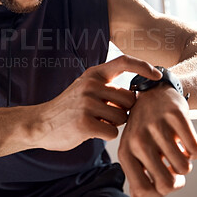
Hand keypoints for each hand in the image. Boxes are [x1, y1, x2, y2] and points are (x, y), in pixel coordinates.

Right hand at [33, 55, 161, 150]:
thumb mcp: (85, 89)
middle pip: (129, 99)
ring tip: (95, 122)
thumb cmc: (68, 108)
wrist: (39, 123)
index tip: (157, 75)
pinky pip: (112, 132)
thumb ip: (107, 88)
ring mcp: (87, 103)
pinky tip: (89, 131)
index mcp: (93, 74)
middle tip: (105, 114)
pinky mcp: (84, 123)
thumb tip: (137, 94)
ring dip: (113, 124)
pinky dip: (104, 135)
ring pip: (122, 117)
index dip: (144, 66)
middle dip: (123, 110)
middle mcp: (91, 85)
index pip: (124, 61)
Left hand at [118, 84, 196, 196]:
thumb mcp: (134, 150)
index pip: (143, 192)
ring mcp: (156, 127)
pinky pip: (195, 150)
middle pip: (167, 184)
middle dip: (177, 182)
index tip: (163, 180)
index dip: (159, 192)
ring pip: (184, 168)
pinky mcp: (175, 115)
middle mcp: (137, 139)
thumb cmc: (145, 128)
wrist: (155, 93)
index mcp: (125, 152)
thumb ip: (137, 175)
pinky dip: (194, 150)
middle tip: (174, 168)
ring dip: (185, 162)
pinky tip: (183, 138)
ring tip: (176, 149)